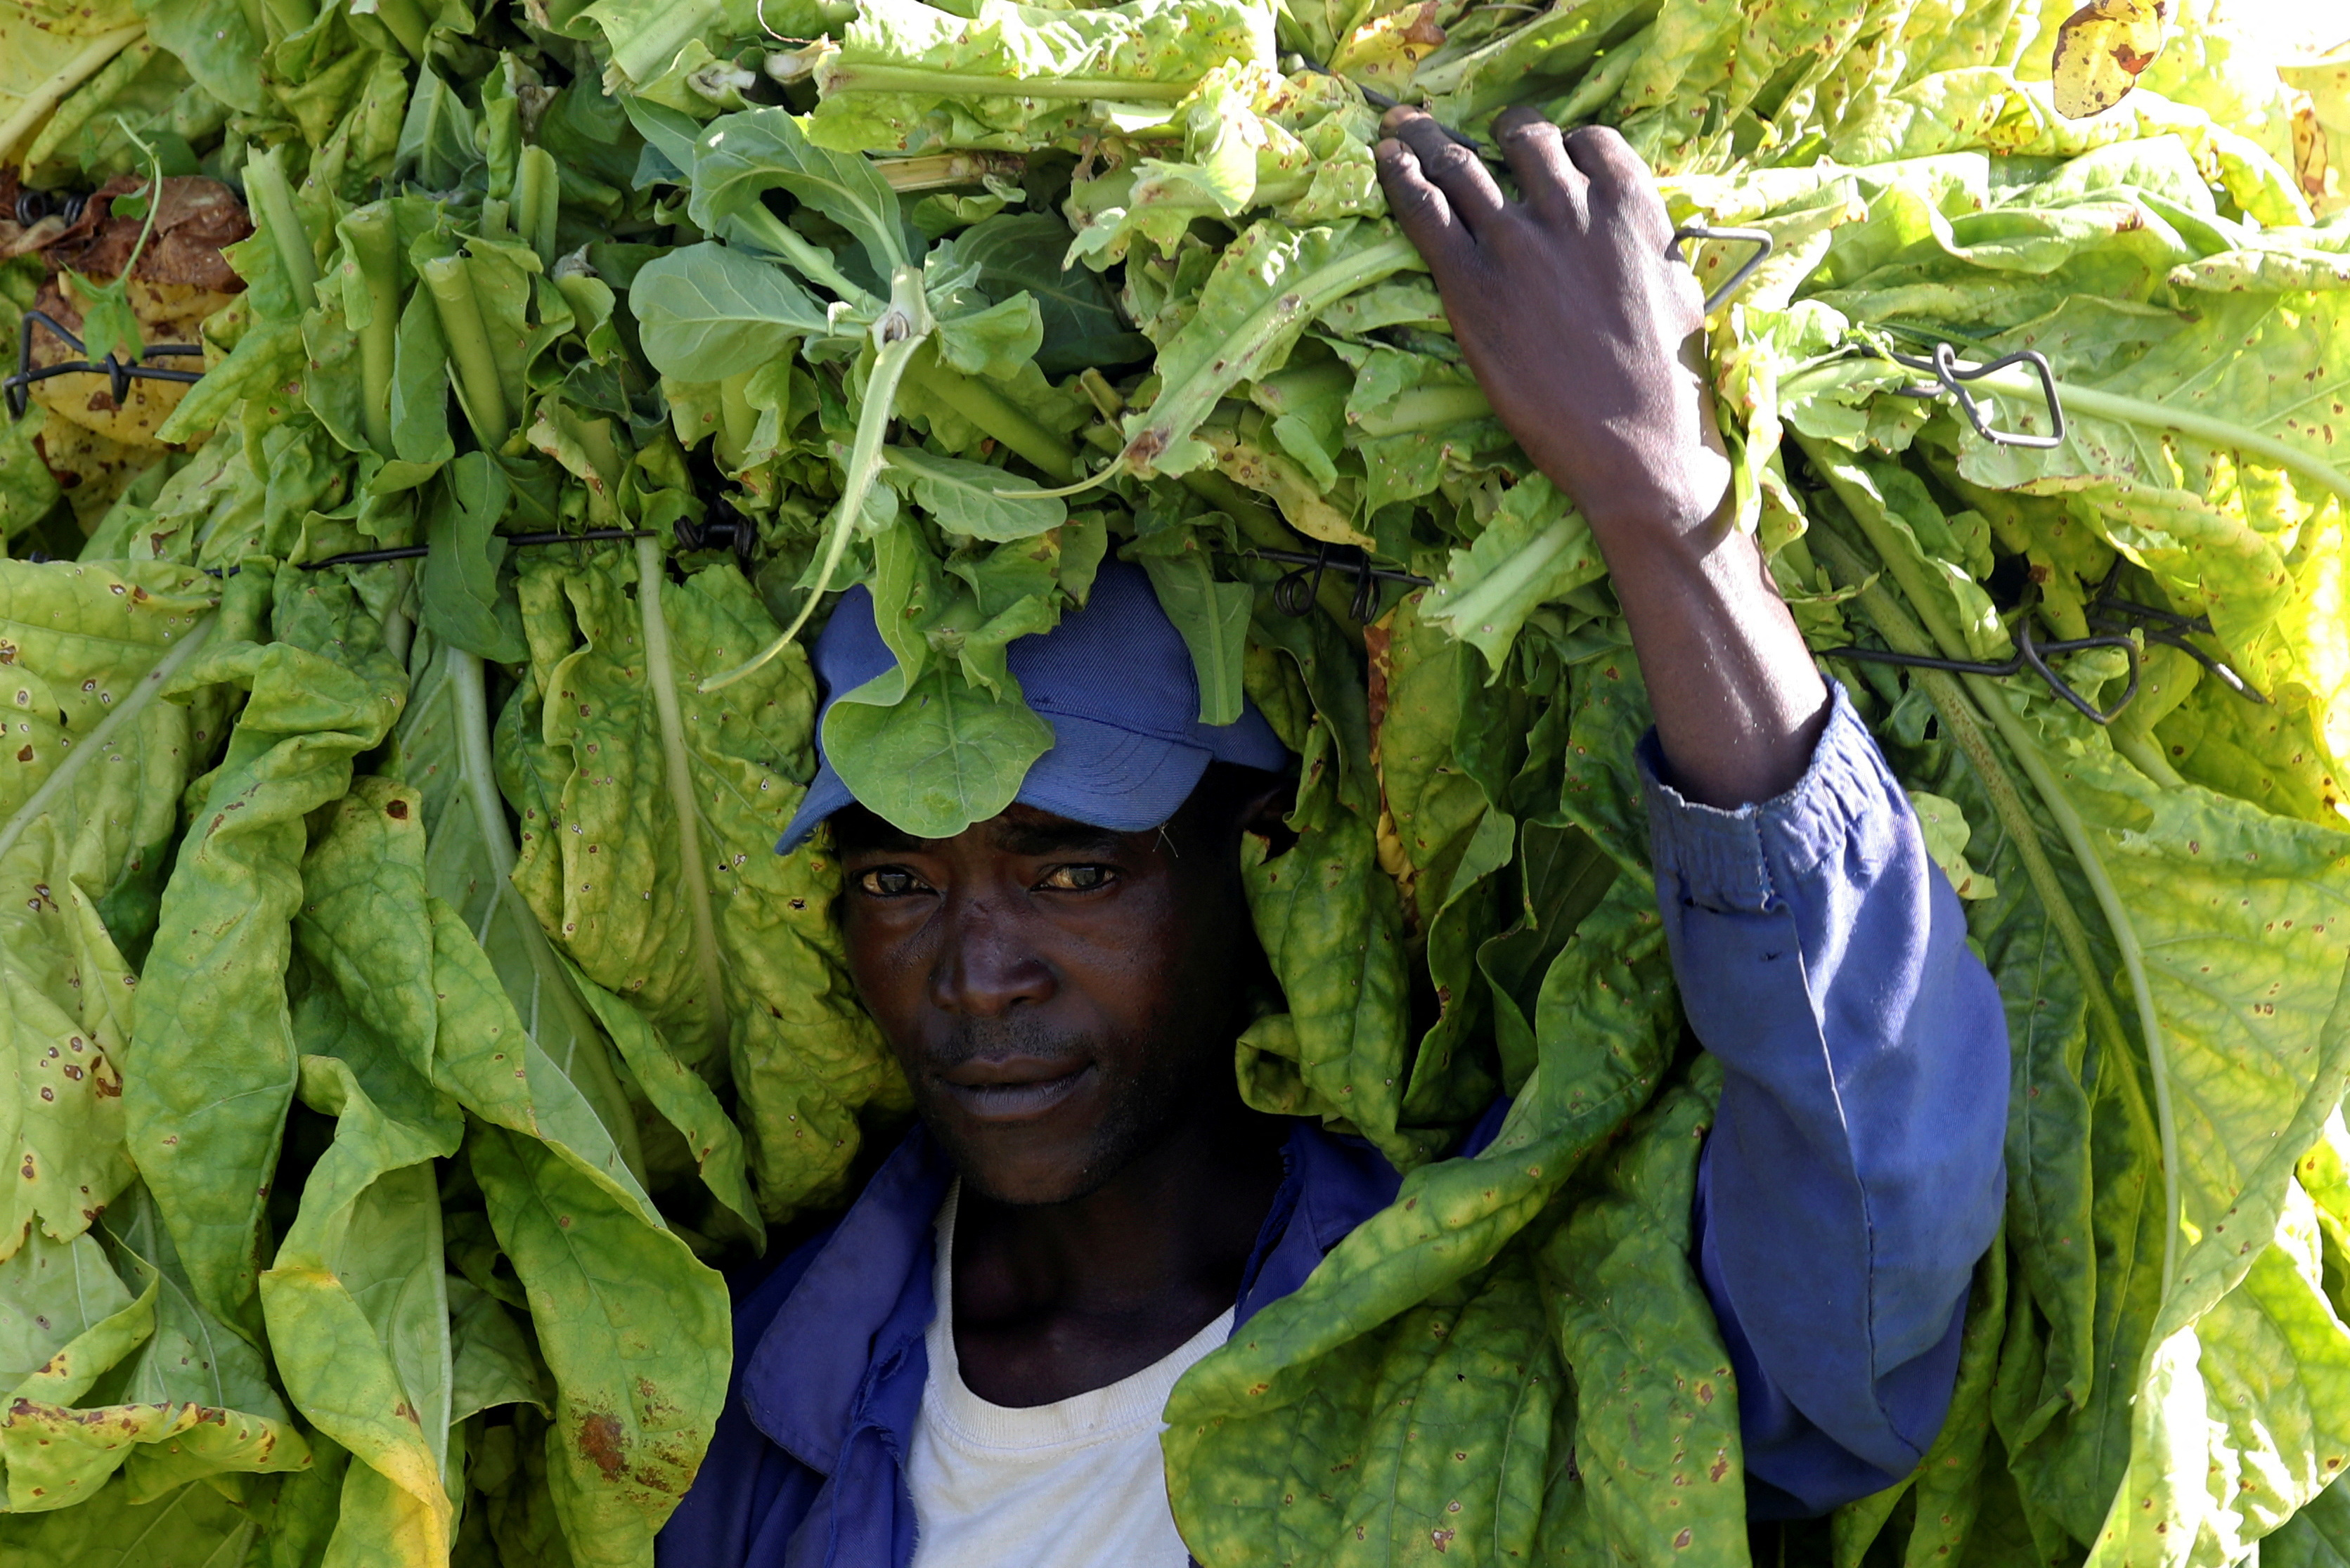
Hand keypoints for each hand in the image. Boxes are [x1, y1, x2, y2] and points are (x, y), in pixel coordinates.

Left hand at [1372, 107, 1729, 542]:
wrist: (1636, 439)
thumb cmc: (1666, 377)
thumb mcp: (1675, 288)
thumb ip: (1646, 246)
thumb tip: (1633, 234)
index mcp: (1628, 203)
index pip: (1588, 142)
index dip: (1564, 145)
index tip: (1547, 156)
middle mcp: (1568, 206)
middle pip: (1523, 138)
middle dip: (1498, 130)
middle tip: (1472, 134)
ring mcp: (1514, 241)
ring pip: (1462, 163)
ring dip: (1429, 138)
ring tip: (1403, 128)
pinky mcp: (1468, 282)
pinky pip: (1423, 210)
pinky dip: (1399, 176)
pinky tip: (1385, 161)